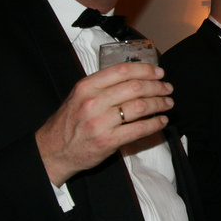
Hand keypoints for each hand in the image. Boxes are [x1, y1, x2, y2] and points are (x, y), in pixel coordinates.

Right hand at [35, 62, 173, 185]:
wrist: (53, 151)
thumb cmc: (70, 122)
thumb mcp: (79, 96)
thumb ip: (103, 85)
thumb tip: (136, 76)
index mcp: (86, 86)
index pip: (122, 71)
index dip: (145, 69)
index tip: (159, 72)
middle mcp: (93, 102)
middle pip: (135, 87)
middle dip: (157, 87)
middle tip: (167, 88)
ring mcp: (100, 122)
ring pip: (140, 107)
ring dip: (159, 104)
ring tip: (168, 103)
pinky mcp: (108, 141)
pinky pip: (138, 129)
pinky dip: (154, 124)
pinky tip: (162, 121)